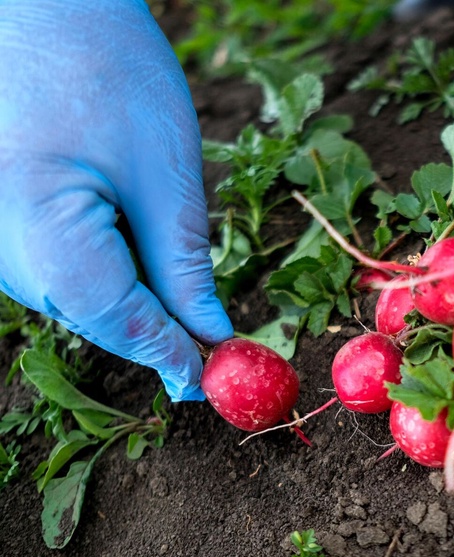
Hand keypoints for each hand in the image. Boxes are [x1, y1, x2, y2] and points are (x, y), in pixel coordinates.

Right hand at [0, 1, 232, 399]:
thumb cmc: (103, 65)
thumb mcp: (163, 172)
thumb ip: (183, 264)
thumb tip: (207, 333)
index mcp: (40, 239)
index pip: (120, 325)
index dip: (175, 356)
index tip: (218, 380)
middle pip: (96, 316)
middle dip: (159, 331)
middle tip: (216, 347)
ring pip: (79, 294)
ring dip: (136, 297)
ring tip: (184, 290)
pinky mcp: (0, 218)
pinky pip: (61, 263)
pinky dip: (109, 265)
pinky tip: (137, 240)